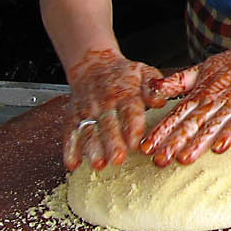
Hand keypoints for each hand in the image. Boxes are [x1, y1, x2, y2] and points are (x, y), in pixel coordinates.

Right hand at [62, 47, 164, 170]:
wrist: (92, 66)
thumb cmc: (125, 75)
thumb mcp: (144, 73)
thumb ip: (154, 87)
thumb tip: (161, 101)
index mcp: (125, 93)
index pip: (129, 111)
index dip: (132, 128)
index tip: (136, 144)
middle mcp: (104, 103)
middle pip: (108, 125)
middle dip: (113, 143)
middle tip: (118, 159)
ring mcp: (86, 111)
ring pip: (88, 131)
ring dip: (92, 149)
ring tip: (98, 165)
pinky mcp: (72, 117)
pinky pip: (69, 133)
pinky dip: (69, 149)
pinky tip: (72, 164)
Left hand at [141, 23, 230, 166]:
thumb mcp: (206, 67)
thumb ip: (181, 80)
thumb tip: (154, 87)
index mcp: (203, 89)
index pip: (178, 112)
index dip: (161, 130)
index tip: (145, 147)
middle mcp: (218, 97)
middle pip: (193, 121)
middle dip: (175, 141)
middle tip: (159, 160)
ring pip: (215, 124)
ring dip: (199, 142)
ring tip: (184, 159)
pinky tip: (221, 148)